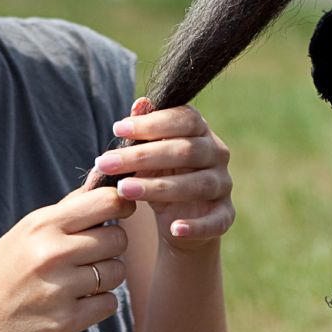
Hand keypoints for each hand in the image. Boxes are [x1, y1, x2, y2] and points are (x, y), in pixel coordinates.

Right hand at [0, 183, 134, 331]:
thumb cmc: (1, 277)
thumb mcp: (23, 235)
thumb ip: (64, 212)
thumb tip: (102, 184)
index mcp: (41, 225)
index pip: (106, 201)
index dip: (121, 204)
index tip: (120, 212)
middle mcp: (52, 253)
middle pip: (118, 238)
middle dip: (112, 246)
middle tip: (92, 255)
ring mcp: (60, 289)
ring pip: (117, 272)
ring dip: (107, 277)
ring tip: (80, 281)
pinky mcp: (67, 321)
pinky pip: (110, 303)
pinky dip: (99, 304)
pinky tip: (76, 303)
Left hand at [95, 98, 234, 252]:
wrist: (178, 217)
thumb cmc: (161, 173)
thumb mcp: (148, 153)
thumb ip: (144, 130)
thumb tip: (140, 103)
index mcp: (201, 131)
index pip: (184, 119)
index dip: (152, 123)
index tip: (118, 129)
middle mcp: (217, 154)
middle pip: (186, 151)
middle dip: (143, 156)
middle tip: (106, 163)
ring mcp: (223, 184)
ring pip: (197, 184)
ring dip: (158, 187)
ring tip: (124, 190)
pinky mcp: (225, 215)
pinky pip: (215, 221)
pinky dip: (196, 226)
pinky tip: (173, 228)